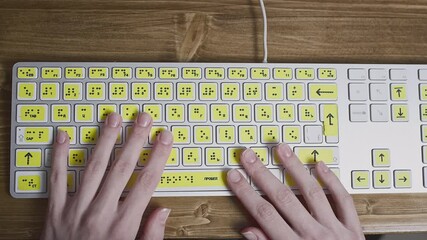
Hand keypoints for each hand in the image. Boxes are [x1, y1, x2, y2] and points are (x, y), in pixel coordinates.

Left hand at [41, 112, 172, 239]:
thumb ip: (151, 235)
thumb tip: (163, 210)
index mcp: (123, 225)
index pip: (147, 182)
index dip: (158, 156)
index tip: (165, 138)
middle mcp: (101, 213)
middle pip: (122, 169)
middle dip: (135, 140)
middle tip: (143, 118)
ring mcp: (76, 210)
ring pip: (93, 168)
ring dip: (105, 140)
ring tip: (113, 118)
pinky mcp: (54, 211)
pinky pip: (57, 179)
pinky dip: (59, 156)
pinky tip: (64, 137)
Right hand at [227, 144, 363, 239]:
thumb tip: (247, 230)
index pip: (263, 215)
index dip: (246, 193)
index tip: (234, 177)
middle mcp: (313, 236)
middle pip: (283, 199)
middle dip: (262, 175)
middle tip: (248, 156)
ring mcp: (334, 230)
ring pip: (312, 193)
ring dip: (295, 169)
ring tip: (281, 149)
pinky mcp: (353, 229)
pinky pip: (343, 201)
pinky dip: (333, 181)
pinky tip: (320, 165)